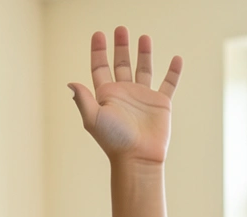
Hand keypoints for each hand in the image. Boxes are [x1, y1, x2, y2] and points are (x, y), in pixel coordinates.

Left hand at [69, 27, 181, 164]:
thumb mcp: (93, 118)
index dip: (98, 51)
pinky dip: (173, 72)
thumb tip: (70, 83)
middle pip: (120, 64)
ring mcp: (142, 97)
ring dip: (143, 53)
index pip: (100, 68)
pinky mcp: (160, 103)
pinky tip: (176, 59)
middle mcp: (123, 94)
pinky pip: (168, 83)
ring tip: (143, 37)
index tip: (98, 34)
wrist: (137, 157)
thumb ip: (83, 99)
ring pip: (143, 69)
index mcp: (106, 95)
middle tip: (121, 29)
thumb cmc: (113, 140)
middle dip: (120, 47)